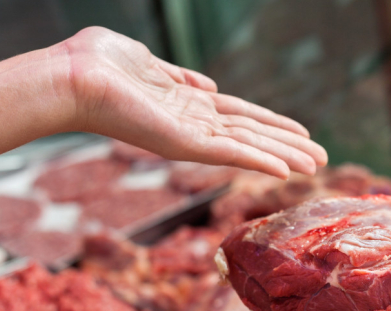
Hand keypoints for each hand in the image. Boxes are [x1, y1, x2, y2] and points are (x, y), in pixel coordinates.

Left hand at [56, 27, 327, 178]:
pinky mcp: (181, 144)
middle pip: (251, 134)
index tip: (301, 133)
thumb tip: (207, 87)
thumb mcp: (144, 62)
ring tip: (315, 165)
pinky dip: (257, 160)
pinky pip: (227, 153)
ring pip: (247, 146)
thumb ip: (177, 77)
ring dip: (283, 156)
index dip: (271, 124)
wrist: (68, 77)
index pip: (239, 116)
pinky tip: (284, 169)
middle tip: (321, 159)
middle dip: (287, 145)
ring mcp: (187, 135)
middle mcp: (191, 123)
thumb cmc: (95, 63)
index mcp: (185, 104)